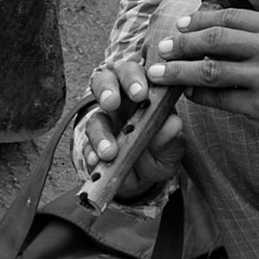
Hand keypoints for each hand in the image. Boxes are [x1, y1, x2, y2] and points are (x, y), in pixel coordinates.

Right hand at [75, 59, 185, 200]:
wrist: (149, 183)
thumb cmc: (161, 153)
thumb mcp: (172, 149)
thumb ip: (170, 137)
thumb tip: (172, 124)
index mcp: (143, 95)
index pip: (135, 74)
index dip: (134, 78)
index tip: (140, 93)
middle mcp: (120, 104)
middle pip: (105, 82)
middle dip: (107, 89)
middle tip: (112, 103)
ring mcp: (104, 125)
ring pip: (94, 117)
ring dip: (100, 133)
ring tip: (109, 151)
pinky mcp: (93, 147)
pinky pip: (86, 146)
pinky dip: (91, 153)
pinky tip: (96, 161)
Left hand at [147, 6, 258, 147]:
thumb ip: (256, 31)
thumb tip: (209, 24)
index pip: (229, 17)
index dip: (199, 20)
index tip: (180, 25)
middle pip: (215, 40)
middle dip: (183, 43)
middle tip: (163, 47)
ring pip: (211, 71)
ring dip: (180, 71)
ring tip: (160, 72)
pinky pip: (219, 99)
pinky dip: (198, 95)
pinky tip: (187, 92)